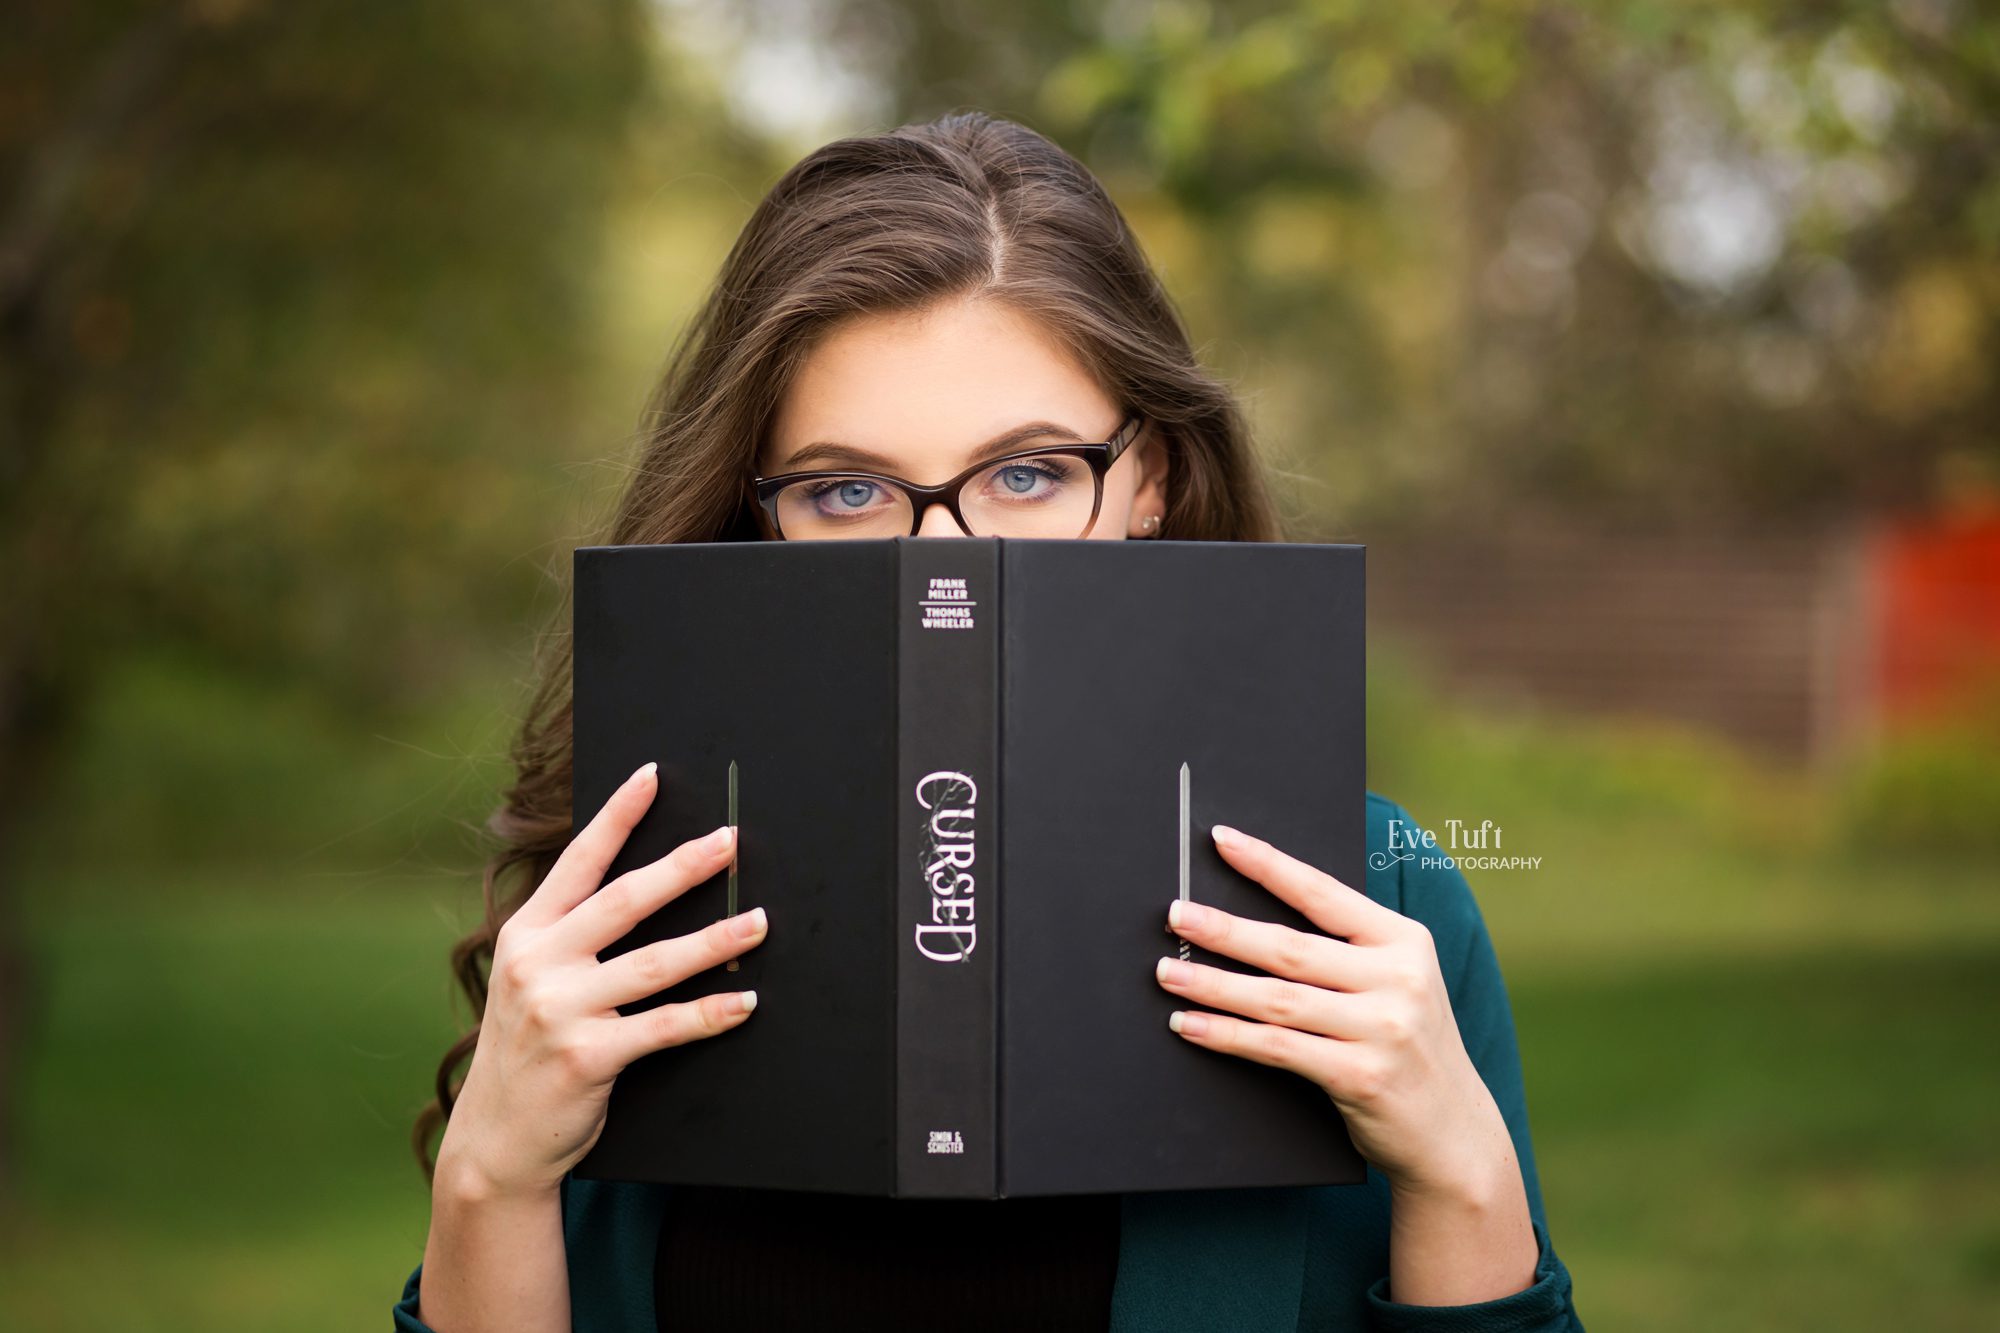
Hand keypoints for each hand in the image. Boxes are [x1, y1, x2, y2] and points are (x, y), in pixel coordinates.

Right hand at [435, 761, 766, 1201]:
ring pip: (655, 963)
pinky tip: (744, 1002)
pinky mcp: (588, 1055)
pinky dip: (709, 1013)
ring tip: (759, 922)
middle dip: (684, 868)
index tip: (650, 777)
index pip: (578, 863)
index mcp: (525, 934)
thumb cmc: (527, 1054)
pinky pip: (664, 1026)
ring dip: (715, 940)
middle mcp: (538, 964)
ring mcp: (561, 1010)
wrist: (496, 1142)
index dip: (617, 818)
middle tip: (731, 842)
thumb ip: (569, 940)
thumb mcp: (528, 983)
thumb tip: (639, 892)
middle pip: (625, 901)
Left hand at [1153, 824, 1516, 1203]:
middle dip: (1224, 929)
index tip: (1222, 840)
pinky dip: (1225, 1035)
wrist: (1455, 1135)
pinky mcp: (1361, 1076)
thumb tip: (1253, 926)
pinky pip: (1276, 1048)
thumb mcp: (1398, 984)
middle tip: (1175, 916)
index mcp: (1404, 941)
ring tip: (1168, 972)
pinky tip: (1190, 1024)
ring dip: (1213, 984)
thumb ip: (1347, 953)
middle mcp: (1398, 979)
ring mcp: (1383, 1029)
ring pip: (1277, 998)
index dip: (1269, 865)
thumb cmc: (1408, 1049)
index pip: (1323, 892)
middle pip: (1290, 947)